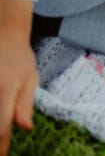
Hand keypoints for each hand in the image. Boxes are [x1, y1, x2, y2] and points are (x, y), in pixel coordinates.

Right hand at [0, 0, 35, 155]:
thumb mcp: (30, 78)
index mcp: (7, 88)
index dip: (0, 144)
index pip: (2, 124)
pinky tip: (0, 119)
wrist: (3, 33)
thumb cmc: (19, 58)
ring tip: (1, 136)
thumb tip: (25, 128)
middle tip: (0, 149)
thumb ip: (25, 104)